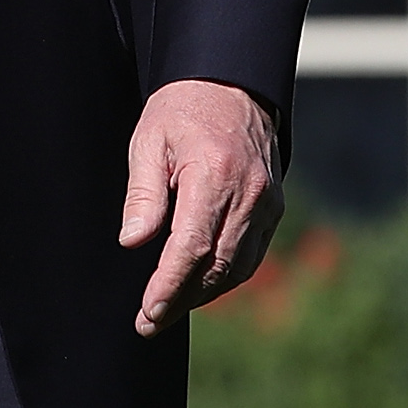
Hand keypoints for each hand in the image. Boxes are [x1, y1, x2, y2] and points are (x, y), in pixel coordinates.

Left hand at [119, 80, 282, 335]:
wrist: (232, 84)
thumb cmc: (183, 111)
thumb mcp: (149, 140)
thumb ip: (142, 193)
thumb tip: (133, 241)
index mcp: (214, 173)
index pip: (192, 246)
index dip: (170, 285)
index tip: (148, 311)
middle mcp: (249, 192)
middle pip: (217, 265)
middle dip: (182, 300)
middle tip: (149, 322)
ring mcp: (267, 202)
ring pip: (238, 267)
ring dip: (203, 295)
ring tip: (167, 309)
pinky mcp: (274, 207)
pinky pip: (251, 255)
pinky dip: (225, 277)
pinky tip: (198, 286)